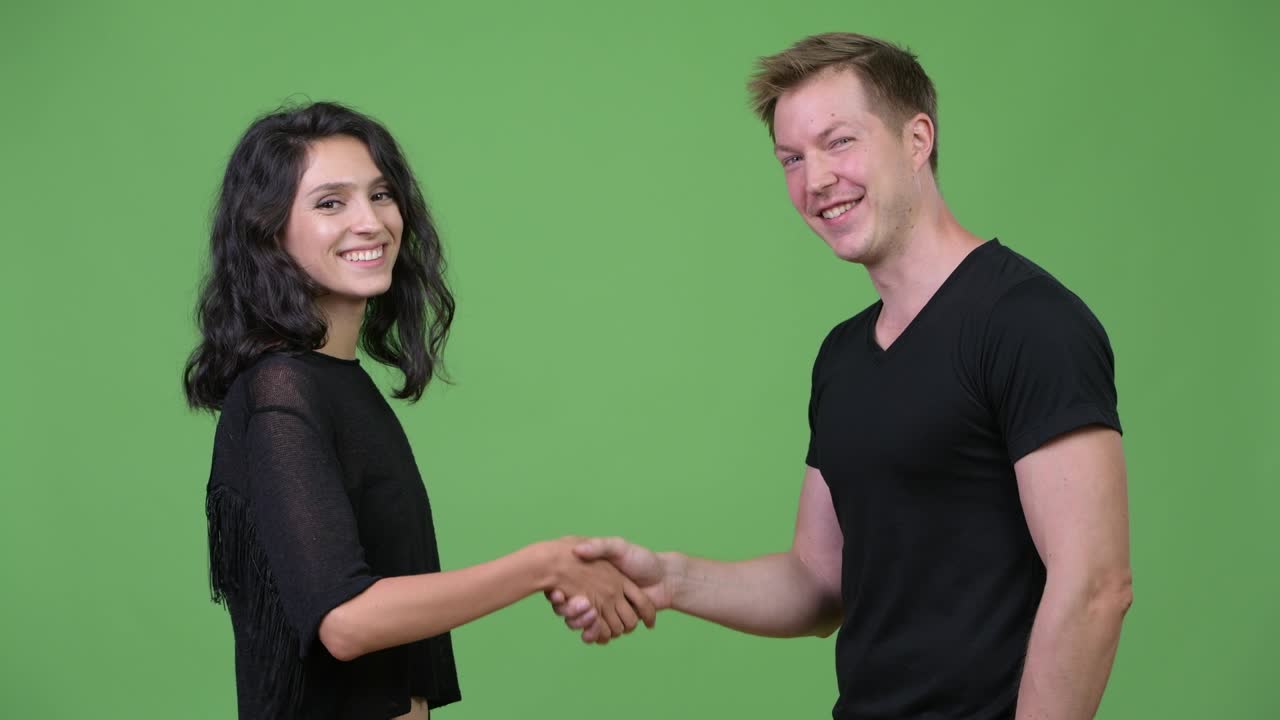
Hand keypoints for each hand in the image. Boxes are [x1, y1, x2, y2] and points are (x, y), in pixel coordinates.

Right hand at [546, 537, 670, 642]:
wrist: (666, 578)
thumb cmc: (642, 559)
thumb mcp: (618, 547)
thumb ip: (599, 546)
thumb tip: (577, 549)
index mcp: (591, 578)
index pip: (564, 591)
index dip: (558, 596)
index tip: (556, 595)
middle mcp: (595, 596)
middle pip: (571, 611)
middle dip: (571, 613)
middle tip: (579, 607)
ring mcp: (605, 611)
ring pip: (585, 624)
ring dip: (585, 625)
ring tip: (590, 617)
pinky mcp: (616, 623)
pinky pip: (600, 634)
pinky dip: (597, 636)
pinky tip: (596, 632)